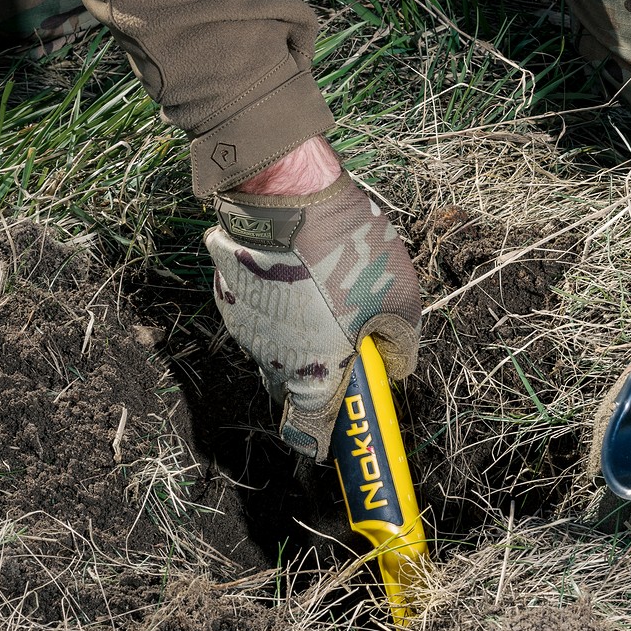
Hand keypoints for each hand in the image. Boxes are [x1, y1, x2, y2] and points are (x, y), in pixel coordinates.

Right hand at [205, 157, 421, 460]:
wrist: (287, 194)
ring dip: (300, 335)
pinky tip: (301, 273)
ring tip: (327, 294)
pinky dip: (280, 305)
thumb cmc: (348, 252)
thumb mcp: (400, 301)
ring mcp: (244, 327)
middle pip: (295, 387)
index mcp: (312, 375)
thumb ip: (399, 345)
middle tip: (349, 343)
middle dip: (322, 375)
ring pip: (276, 348)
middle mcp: (270, 361)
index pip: (308, 433)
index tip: (342, 427)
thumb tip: (393, 364)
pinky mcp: (230, 294)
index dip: (326, 436)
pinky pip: (260, 314)